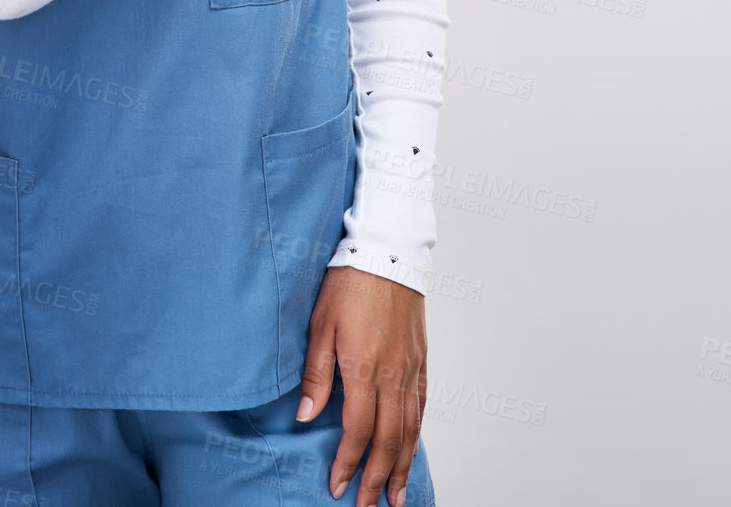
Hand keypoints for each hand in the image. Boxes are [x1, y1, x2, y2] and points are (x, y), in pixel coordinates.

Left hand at [295, 265, 427, 505]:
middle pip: (389, 438)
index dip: (348, 463)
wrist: (387, 249)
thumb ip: (316, 374)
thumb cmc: (348, 283)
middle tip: (369, 506)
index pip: (358, 430)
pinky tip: (411, 447)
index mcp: (364, 366)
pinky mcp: (421, 357)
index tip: (338, 486)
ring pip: (411, 427)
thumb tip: (307, 417)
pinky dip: (417, 432)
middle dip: (378, 478)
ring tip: (396, 495)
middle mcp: (393, 372)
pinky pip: (422, 404)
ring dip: (402, 464)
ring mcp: (411, 366)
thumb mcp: (319, 324)